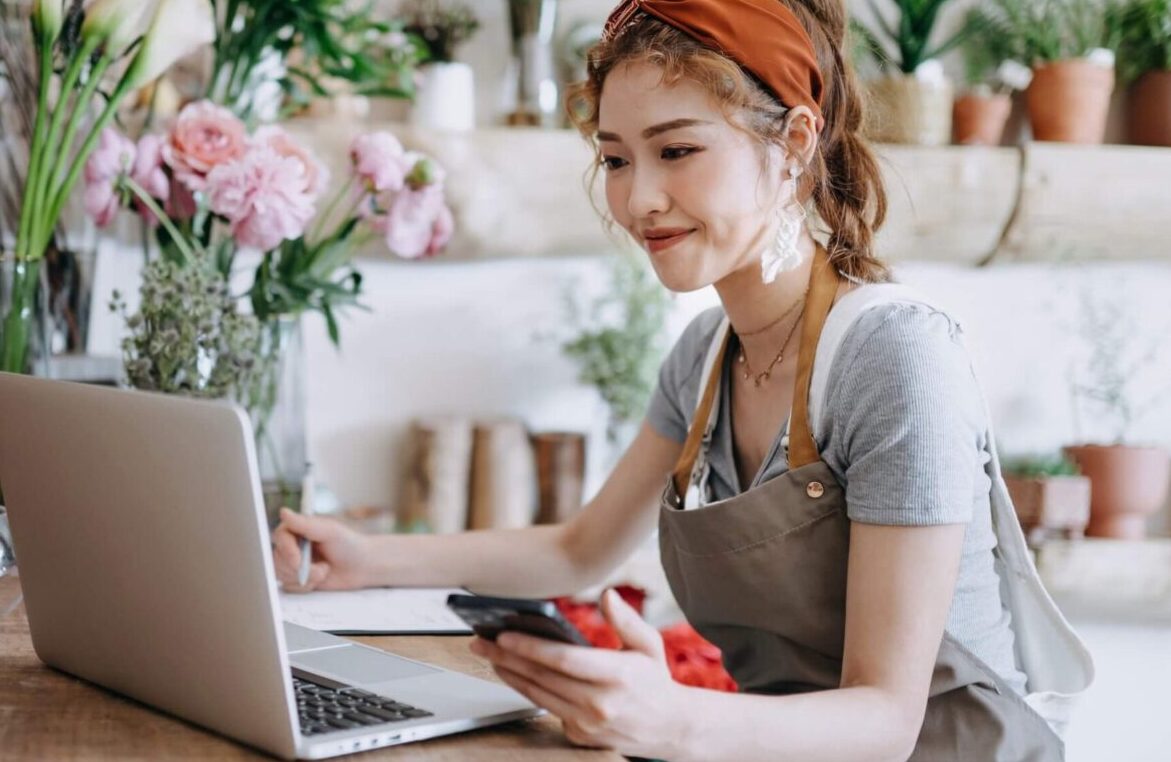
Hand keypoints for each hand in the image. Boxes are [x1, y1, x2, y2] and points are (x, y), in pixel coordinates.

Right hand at [272, 508, 371, 591]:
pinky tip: (320, 579)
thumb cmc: (349, 544)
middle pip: (278, 559)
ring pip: (282, 575)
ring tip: (324, 570)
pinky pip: (290, 587)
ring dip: (306, 578)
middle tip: (323, 567)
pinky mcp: (296, 578)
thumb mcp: (329, 531)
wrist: (361, 567)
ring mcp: (293, 562)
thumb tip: (283, 512)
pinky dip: (306, 587)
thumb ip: (305, 524)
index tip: (298, 561)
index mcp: (297, 528)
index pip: (280, 537)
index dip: (287, 551)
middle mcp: (292, 544)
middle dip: (301, 569)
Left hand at [470, 589, 690, 758]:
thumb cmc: (655, 681)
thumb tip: (607, 595)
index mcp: (618, 676)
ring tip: (489, 654)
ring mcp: (588, 724)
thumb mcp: (649, 644)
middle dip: (506, 657)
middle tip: (481, 640)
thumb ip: (626, 620)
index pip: (564, 660)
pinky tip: (512, 673)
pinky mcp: (579, 736)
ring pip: (537, 695)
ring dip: (509, 674)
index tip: (505, 634)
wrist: (670, 728)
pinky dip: (526, 690)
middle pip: (542, 677)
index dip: (531, 647)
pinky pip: (545, 708)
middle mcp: (600, 704)